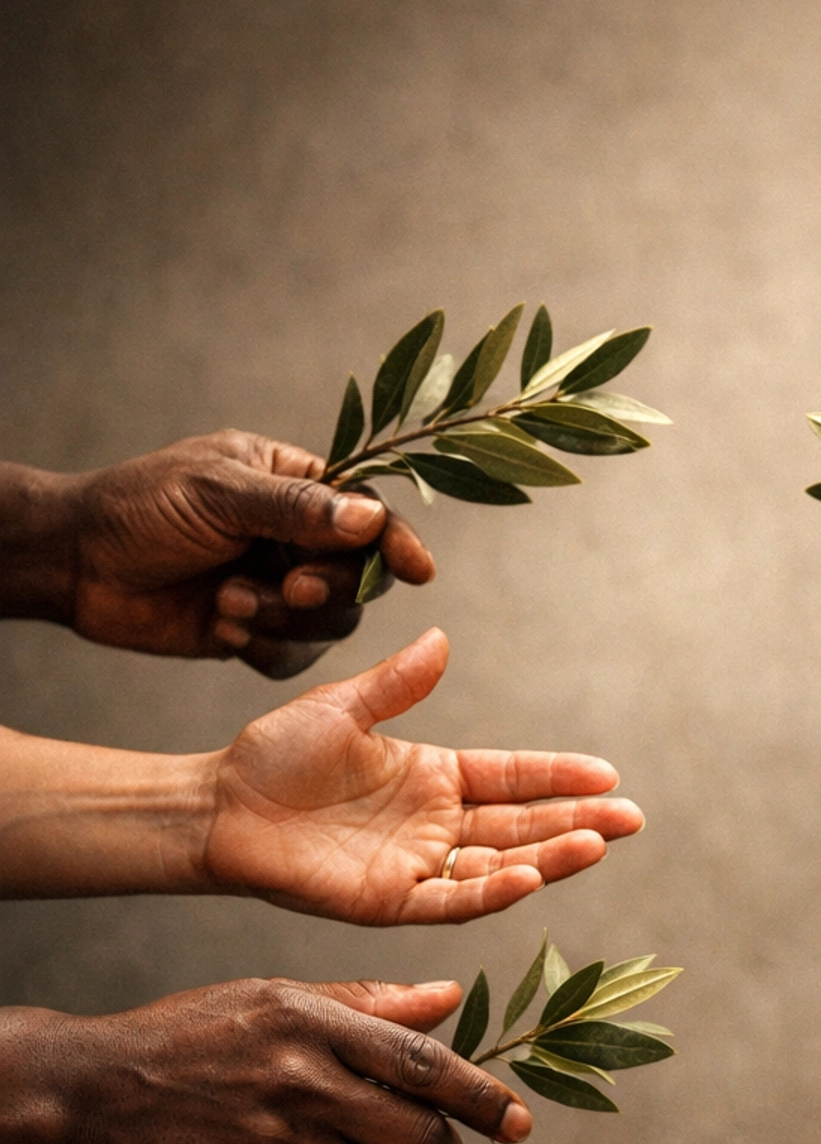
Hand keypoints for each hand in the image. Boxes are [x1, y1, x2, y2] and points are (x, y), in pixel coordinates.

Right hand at [0, 977, 531, 1143]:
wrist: (84, 1094)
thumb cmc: (187, 1041)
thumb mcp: (272, 1000)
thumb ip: (366, 1005)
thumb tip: (450, 998)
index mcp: (312, 1021)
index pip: (424, 1060)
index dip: (482, 1098)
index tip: (519, 1123)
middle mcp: (299, 1078)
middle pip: (416, 1134)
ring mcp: (273, 1141)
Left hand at [54, 432, 432, 676]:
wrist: (78, 565)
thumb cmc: (142, 508)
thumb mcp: (219, 493)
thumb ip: (295, 508)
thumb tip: (369, 520)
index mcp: (294, 485)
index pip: (366, 514)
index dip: (395, 543)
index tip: (418, 570)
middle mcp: (296, 538)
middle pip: (358, 579)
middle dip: (325, 589)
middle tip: (286, 584)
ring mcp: (278, 588)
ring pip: (330, 625)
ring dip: (283, 620)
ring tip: (228, 604)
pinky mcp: (257, 634)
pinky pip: (293, 659)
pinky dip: (265, 651)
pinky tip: (222, 630)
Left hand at [200, 628, 642, 922]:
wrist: (218, 807)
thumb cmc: (273, 755)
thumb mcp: (342, 707)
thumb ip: (397, 684)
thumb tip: (442, 639)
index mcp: (432, 775)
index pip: (512, 777)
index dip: (559, 775)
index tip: (608, 775)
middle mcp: (435, 824)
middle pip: (522, 825)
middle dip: (578, 822)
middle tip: (631, 819)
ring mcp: (416, 865)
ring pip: (500, 865)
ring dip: (550, 857)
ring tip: (596, 844)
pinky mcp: (389, 901)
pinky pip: (452, 899)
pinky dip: (492, 891)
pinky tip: (529, 875)